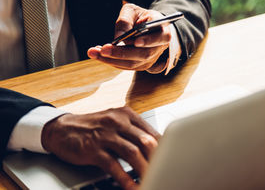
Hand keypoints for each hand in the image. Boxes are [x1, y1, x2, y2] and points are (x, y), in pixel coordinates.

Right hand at [41, 107, 159, 189]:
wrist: (60, 128)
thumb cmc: (92, 127)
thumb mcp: (115, 122)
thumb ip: (134, 131)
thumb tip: (156, 147)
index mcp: (126, 114)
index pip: (151, 131)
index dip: (164, 148)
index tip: (172, 159)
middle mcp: (117, 122)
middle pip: (145, 141)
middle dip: (158, 159)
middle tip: (166, 171)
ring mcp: (105, 135)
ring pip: (132, 153)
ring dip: (144, 169)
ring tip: (152, 180)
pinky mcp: (93, 149)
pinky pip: (113, 165)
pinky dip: (124, 177)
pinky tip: (131, 186)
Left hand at [87, 4, 171, 71]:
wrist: (147, 27)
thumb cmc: (140, 17)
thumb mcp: (133, 11)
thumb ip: (125, 20)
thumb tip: (118, 36)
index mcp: (163, 31)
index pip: (160, 37)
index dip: (149, 40)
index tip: (136, 42)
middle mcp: (159, 48)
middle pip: (143, 54)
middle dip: (122, 52)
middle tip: (104, 49)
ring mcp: (151, 59)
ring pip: (133, 63)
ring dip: (112, 59)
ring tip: (94, 52)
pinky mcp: (141, 65)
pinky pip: (126, 66)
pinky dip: (111, 61)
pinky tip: (98, 55)